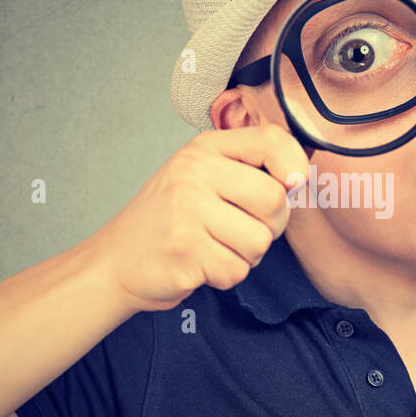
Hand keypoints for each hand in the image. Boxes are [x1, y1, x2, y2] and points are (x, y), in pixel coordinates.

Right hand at [92, 124, 309, 312]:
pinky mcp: (184, 251)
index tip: (292, 186)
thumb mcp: (201, 177)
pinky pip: (236, 270)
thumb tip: (300, 178)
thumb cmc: (170, 221)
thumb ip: (246, 169)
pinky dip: (225, 276)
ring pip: (259, 242)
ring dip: (245, 256)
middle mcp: (193, 172)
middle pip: (274, 201)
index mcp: (202, 149)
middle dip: (269, 227)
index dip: (295, 166)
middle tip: (239, 231)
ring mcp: (186, 211)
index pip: (271, 140)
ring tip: (214, 247)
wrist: (115, 261)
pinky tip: (200, 265)